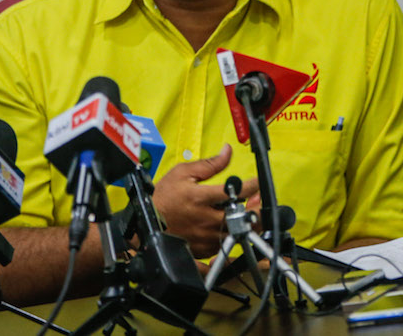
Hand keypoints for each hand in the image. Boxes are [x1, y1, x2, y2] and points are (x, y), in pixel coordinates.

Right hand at [152, 143, 257, 257]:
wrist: (145, 225)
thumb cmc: (163, 199)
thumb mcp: (182, 173)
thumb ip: (209, 164)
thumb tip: (228, 151)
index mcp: (201, 198)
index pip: (236, 190)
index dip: (253, 185)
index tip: (257, 182)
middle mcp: (206, 219)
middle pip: (242, 216)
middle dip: (256, 208)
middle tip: (257, 201)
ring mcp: (205, 237)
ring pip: (237, 233)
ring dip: (246, 223)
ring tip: (248, 213)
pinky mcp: (203, 250)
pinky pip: (225, 246)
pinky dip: (233, 236)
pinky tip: (233, 227)